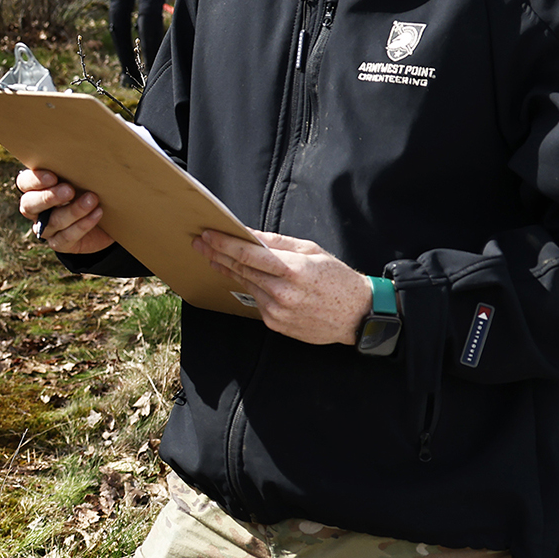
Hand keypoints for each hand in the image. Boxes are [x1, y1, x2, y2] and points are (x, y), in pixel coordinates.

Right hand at [17, 167, 116, 253]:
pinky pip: (66, 238)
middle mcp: (36, 209)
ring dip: (73, 211)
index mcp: (36, 187)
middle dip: (49, 197)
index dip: (35, 180)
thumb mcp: (82, 176)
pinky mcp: (60, 243)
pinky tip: (97, 214)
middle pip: (29, 205)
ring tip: (92, 200)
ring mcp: (46, 228)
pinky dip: (82, 226)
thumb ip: (77, 166)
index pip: (24, 183)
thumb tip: (88, 143)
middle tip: (70, 190)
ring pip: (52, 222)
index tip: (54, 175)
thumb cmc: (90, 188)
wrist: (106, 220)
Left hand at [192, 229, 369, 345]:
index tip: (207, 235)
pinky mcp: (276, 323)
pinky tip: (248, 278)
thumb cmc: (337, 279)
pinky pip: (256, 300)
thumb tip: (250, 233)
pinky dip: (252, 287)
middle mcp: (283, 293)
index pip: (248, 254)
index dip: (224, 244)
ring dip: (230, 270)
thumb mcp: (312, 251)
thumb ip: (278, 243)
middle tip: (200, 243)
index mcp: (293, 270)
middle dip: (217, 254)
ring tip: (215, 257)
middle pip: (241, 270)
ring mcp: (278, 311)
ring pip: (246, 284)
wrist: (358, 315)